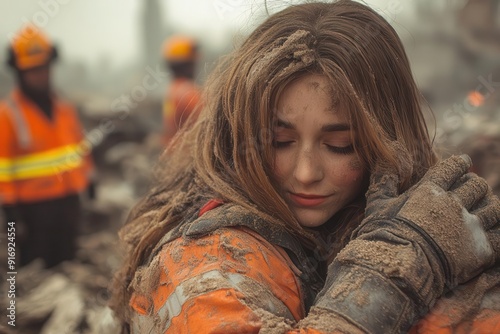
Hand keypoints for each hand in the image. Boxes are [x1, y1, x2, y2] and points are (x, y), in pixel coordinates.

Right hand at [303, 152, 499, 333]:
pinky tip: (490, 232)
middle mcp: (453, 205)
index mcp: (429, 191)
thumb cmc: (382, 236)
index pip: (453, 168)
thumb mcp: (376, 204)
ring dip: (490, 205)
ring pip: (494, 207)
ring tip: (486, 208)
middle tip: (473, 188)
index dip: (460, 163)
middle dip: (476, 184)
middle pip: (477, 185)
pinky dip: (497, 231)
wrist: (397, 270)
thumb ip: (383, 179)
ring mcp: (469, 228)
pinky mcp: (480, 251)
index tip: (463, 162)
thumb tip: (382, 157)